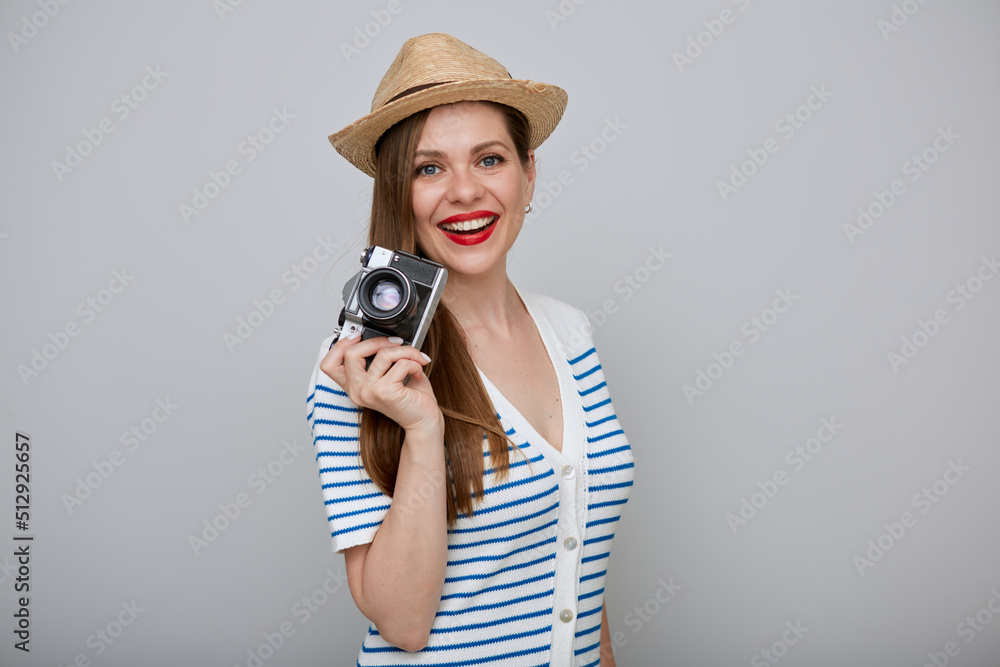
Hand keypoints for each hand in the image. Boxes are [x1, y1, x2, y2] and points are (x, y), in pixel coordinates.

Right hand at [320, 333, 442, 434]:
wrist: (424, 420)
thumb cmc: (410, 398)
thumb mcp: (388, 374)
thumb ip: (379, 358)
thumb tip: (384, 337)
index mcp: (354, 386)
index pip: (329, 365)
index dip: (340, 345)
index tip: (357, 336)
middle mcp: (357, 390)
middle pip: (351, 353)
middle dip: (378, 341)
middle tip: (397, 343)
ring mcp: (369, 392)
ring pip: (383, 354)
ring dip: (405, 351)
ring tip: (416, 359)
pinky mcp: (385, 392)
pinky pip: (401, 363)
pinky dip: (414, 363)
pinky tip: (418, 373)